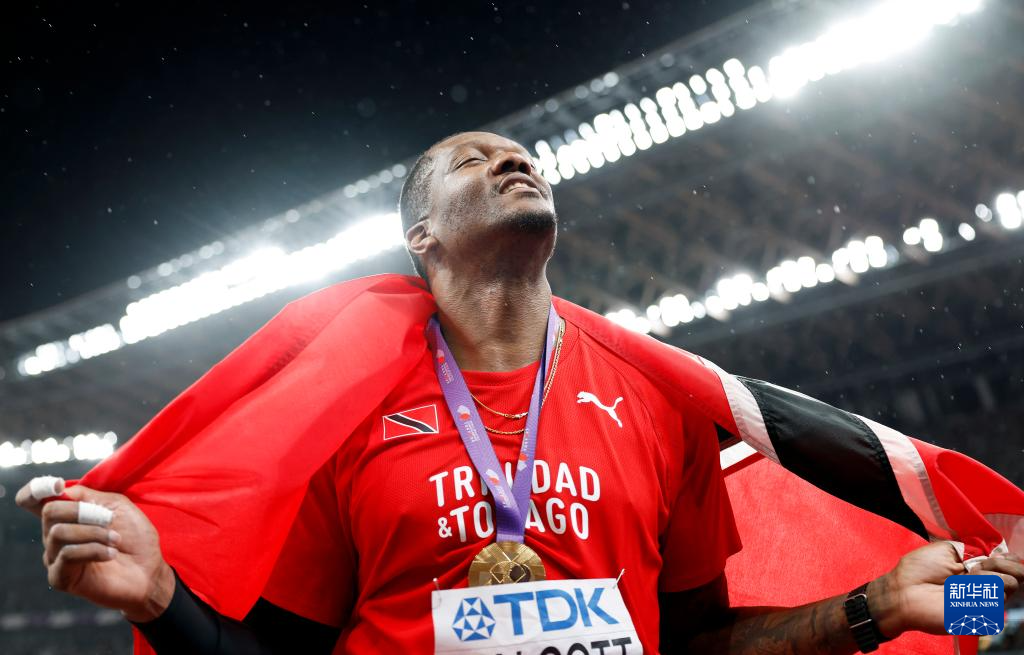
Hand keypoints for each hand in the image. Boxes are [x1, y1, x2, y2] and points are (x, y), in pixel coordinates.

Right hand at [15, 477, 174, 621]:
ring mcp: (55, 558)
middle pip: (49, 511)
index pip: (31, 500)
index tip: (57, 485)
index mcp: (66, 516)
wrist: (149, 570)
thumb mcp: (116, 505)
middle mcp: (54, 536)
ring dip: (94, 533)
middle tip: (109, 521)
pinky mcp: (60, 578)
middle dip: (83, 511)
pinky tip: (110, 554)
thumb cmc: (134, 537)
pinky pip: (67, 555)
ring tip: (115, 540)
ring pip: (58, 532)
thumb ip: (87, 495)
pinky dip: (93, 550)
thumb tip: (61, 491)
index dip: (36, 489)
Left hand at [867, 541, 1022, 637]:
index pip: (1008, 563)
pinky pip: (996, 600)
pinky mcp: (982, 616)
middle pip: (1016, 575)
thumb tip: (998, 551)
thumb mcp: (947, 549)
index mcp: (976, 568)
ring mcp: (984, 600)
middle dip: (1002, 564)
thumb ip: (973, 550)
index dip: (1009, 558)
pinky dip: (984, 590)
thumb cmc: (919, 569)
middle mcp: (984, 584)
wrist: (904, 592)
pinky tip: (966, 589)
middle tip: (977, 565)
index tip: (1000, 554)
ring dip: (990, 575)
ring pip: (1009, 585)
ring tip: (966, 576)